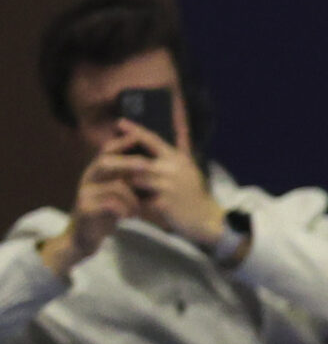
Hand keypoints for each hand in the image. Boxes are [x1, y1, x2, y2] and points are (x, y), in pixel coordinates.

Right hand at [37, 146, 145, 276]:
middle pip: (106, 163)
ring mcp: (85, 193)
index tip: (138, 136)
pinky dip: (123, 210)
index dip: (120, 143)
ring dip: (132, 198)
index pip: (106, 152)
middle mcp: (88, 179)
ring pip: (114, 187)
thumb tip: (145, 166)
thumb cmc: (103, 216)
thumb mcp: (115, 196)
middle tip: (148, 165)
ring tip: (138, 211)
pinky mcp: (85, 209)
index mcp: (95, 174)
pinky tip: (129, 217)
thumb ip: (124, 182)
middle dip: (129, 163)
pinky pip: (109, 205)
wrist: (83, 239)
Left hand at [111, 122, 225, 247]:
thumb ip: (178, 150)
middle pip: (137, 161)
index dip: (135, 130)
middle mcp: (171, 169)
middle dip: (120, 161)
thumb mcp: (190, 169)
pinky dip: (132, 201)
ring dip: (125, 182)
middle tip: (102, 160)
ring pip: (136, 179)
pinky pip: (141, 199)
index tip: (119, 123)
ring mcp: (167, 186)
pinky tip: (124, 202)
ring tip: (112, 184)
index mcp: (177, 159)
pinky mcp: (164, 203)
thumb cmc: (196, 195)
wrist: (208, 220)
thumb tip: (171, 129)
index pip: (152, 139)